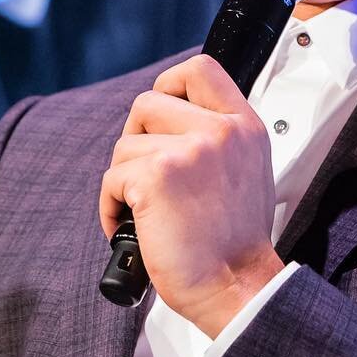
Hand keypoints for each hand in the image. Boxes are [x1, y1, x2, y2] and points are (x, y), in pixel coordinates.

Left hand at [100, 54, 284, 336]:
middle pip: (147, 103)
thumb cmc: (235, 243)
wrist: (236, 287)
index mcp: (243, 126)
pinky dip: (110, 207)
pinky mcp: (156, 176)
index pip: (199, 69)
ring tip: (145, 211)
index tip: (162, 113)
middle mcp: (219, 131)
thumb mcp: (246, 171)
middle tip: (146, 176)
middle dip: (136, 140)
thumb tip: (170, 122)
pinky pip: (111, 178)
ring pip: (125, 145)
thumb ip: (217, 138)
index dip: (169, 83)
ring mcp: (189, 151)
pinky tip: (130, 227)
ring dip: (124, 180)